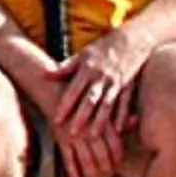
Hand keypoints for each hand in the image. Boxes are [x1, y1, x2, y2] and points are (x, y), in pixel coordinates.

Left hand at [50, 27, 143, 176]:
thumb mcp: (81, 55)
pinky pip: (124, 103)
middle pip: (89, 101)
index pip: (73, 91)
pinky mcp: (128, 86)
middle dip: (80, 118)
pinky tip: (118, 129)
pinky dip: (122, 116)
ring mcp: (116, 83)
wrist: (130, 40)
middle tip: (72, 133)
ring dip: (100, 121)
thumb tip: (44, 74)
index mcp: (87, 70)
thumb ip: (64, 67)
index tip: (56, 120)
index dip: (65, 106)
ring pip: (107, 105)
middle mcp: (101, 77)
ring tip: (92, 136)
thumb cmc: (102, 48)